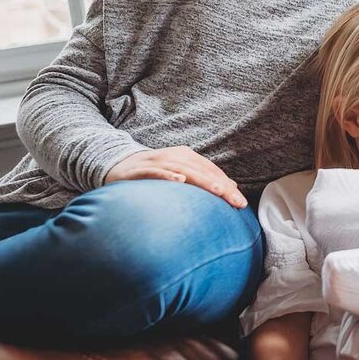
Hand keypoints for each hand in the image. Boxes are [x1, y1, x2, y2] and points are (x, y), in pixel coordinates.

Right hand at [105, 146, 246, 207]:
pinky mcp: (140, 169)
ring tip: (218, 191)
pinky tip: (179, 180)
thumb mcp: (180, 172)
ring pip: (184, 170)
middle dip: (221, 187)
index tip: (241, 203)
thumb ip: (203, 178)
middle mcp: (175, 156)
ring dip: (202, 180)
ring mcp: (157, 161)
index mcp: (187, 157)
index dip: (228, 186)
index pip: (212, 171)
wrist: (117, 165)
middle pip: (203, 171)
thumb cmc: (154, 173)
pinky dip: (168, 175)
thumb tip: (229, 187)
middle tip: (236, 202)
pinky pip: (155, 171)